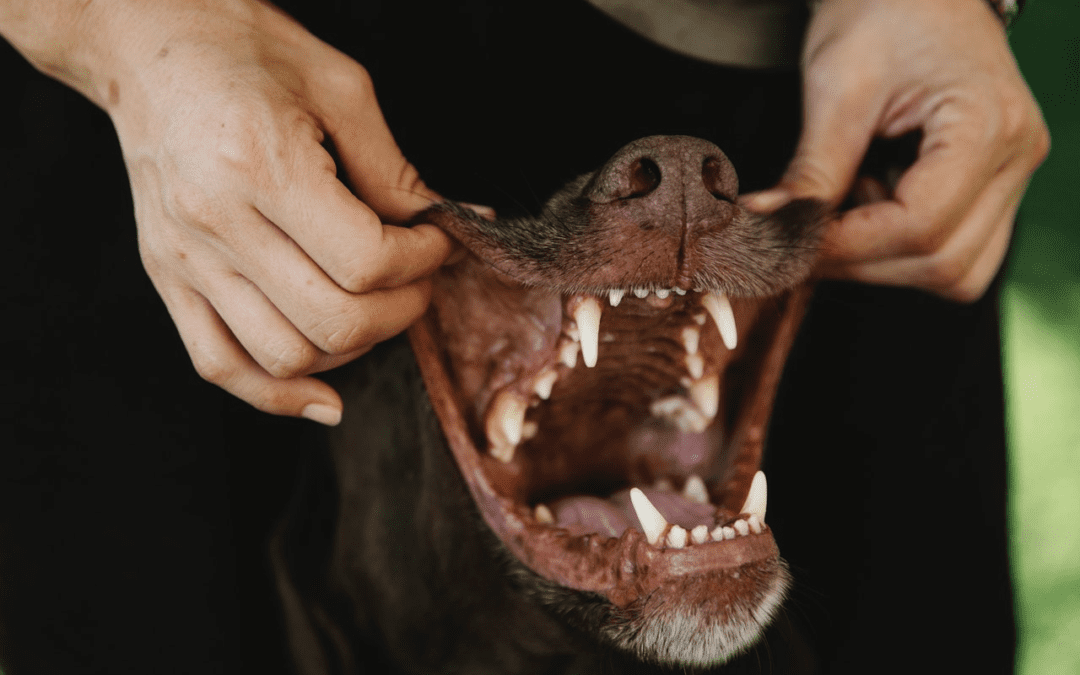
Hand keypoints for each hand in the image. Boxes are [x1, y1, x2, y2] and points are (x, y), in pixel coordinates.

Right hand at [90, 1, 452, 423]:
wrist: (147, 43)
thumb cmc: (244, 52)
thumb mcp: (340, 89)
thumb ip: (396, 170)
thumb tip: (456, 221)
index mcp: (261, 167)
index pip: (366, 262)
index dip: (422, 261)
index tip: (435, 240)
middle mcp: (216, 223)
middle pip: (335, 320)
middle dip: (401, 309)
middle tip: (417, 276)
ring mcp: (184, 258)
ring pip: (286, 357)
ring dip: (352, 347)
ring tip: (373, 307)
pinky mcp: (167, 276)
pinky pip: (220, 365)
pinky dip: (277, 395)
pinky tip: (325, 396)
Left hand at [745, 0, 1048, 301]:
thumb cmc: (883, 11)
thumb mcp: (837, 87)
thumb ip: (812, 171)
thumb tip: (769, 229)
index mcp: (989, 125)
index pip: (920, 226)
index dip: (847, 247)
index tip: (789, 243)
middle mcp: (1017, 159)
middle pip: (943, 262)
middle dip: (861, 262)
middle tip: (802, 240)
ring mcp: (1013, 176)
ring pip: (957, 270)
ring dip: (884, 261)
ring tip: (843, 212)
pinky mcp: (994, 186)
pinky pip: (956, 250)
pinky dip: (902, 248)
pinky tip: (869, 205)